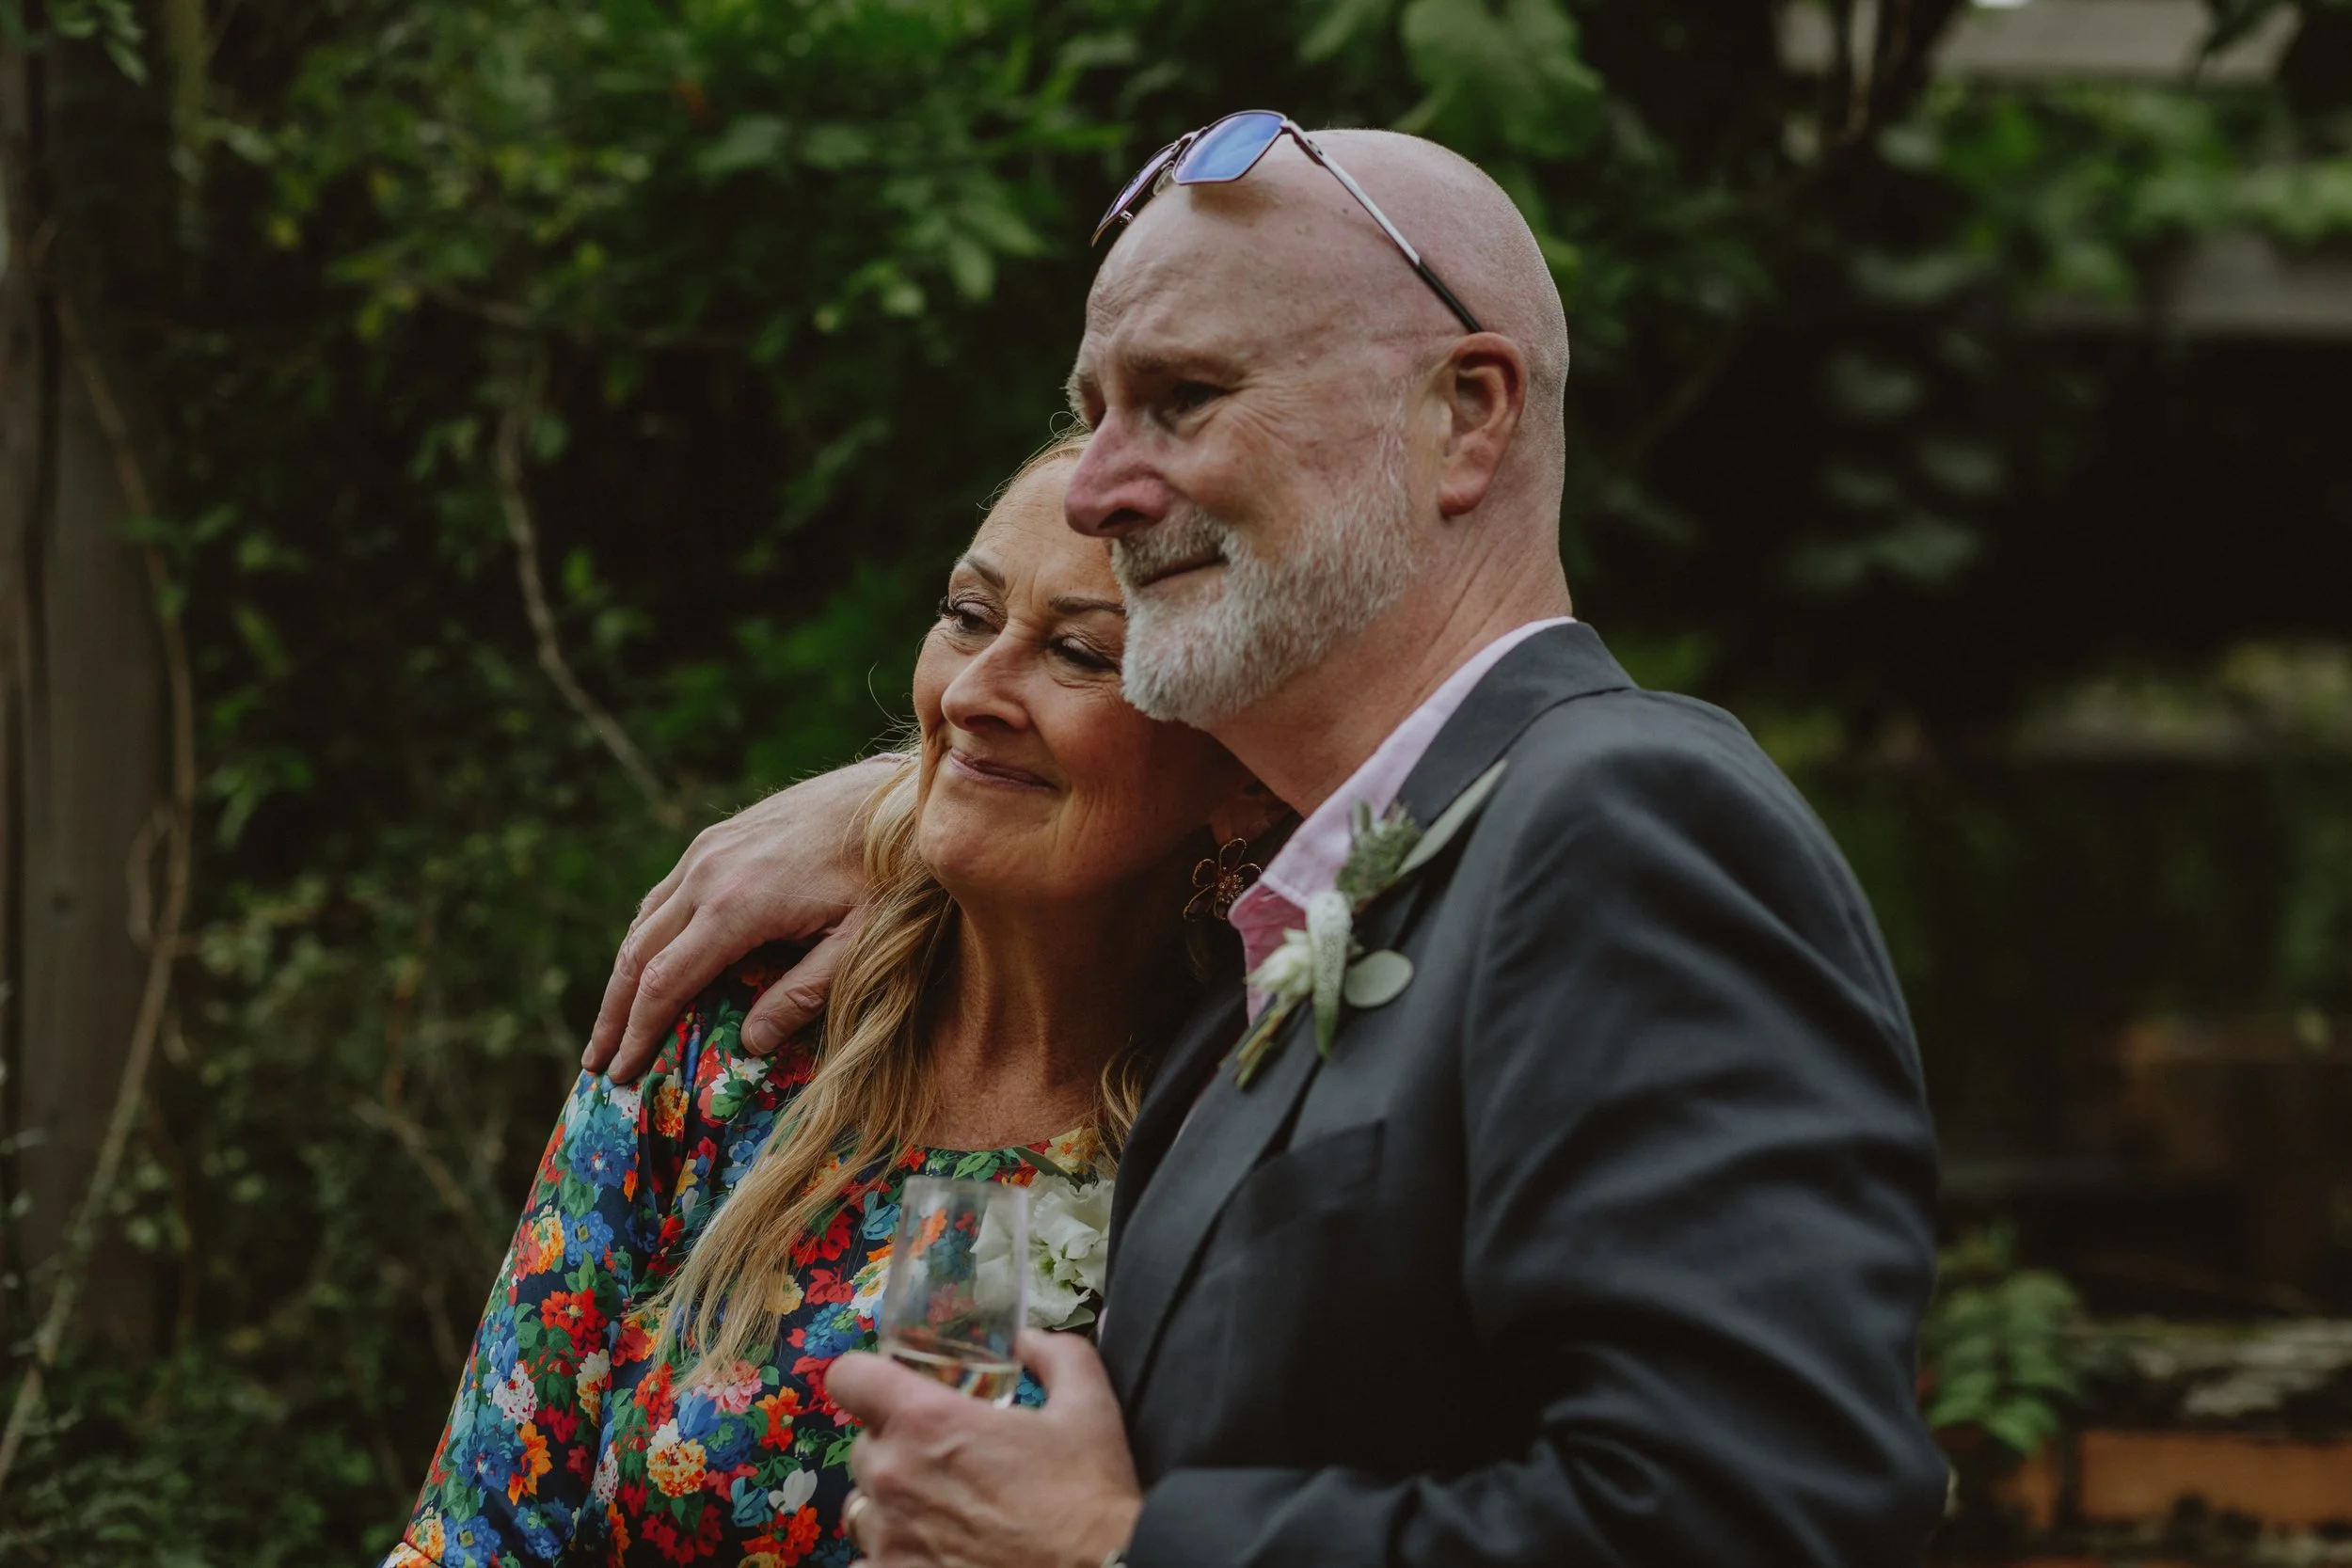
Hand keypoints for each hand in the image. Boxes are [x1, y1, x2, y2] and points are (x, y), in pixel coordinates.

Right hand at [582, 757, 896, 1083]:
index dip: (637, 1033)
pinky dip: (646, 935)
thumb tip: (750, 1044)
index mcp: (735, 906)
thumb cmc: (887, 874)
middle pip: (636, 954)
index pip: (663, 984)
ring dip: (623, 974)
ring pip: (644, 921)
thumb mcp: (857, 944)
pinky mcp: (718, 836)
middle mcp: (707, 873)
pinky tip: (648, 961)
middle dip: (613, 1013)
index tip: (619, 1073)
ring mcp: (708, 849)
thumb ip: (801, 995)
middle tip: (597, 1062)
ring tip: (613, 1022)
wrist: (896, 794)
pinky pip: (665, 894)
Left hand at [831, 1331, 1141, 1567]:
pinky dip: (895, 1557)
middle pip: (864, 1445)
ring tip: (942, 1513)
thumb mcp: (1087, 1405)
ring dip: (893, 1505)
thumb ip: (1055, 1355)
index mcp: (926, 1421)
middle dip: (898, 1446)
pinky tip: (936, 1553)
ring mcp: (887, 1539)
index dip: (869, 1377)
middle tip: (948, 1460)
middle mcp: (892, 1478)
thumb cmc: (1089, 1495)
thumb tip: (1029, 1339)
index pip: (849, 1377)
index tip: (895, 1390)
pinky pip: (868, 1561)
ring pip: (864, 1507)